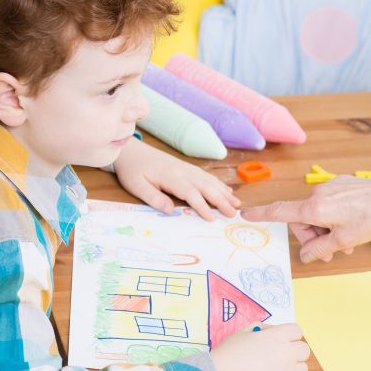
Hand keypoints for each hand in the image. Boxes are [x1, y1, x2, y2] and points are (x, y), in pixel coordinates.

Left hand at [114, 138, 239, 220]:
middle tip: (233, 213)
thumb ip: (153, 198)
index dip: (202, 206)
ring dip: (224, 192)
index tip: (212, 218)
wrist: (133, 151)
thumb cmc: (133, 170)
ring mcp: (187, 168)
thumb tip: (170, 210)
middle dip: (221, 200)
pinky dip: (219, 184)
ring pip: (209, 180)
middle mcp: (183, 171)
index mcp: (171, 177)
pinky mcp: (187, 167)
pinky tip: (227, 191)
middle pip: (206, 186)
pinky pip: (206, 176)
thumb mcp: (136, 186)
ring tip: (237, 203)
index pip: (191, 193)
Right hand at [211, 323, 309, 370]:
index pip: (298, 331)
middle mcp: (287, 353)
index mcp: (278, 336)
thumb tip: (272, 332)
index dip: (289, 335)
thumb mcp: (243, 331)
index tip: (281, 340)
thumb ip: (262, 328)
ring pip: (303, 369)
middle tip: (280, 356)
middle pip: (304, 350)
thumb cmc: (229, 353)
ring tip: (276, 370)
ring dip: (293, 368)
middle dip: (294, 351)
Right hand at [241, 176, 370, 262]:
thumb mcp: (344, 241)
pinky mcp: (343, 184)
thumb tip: (305, 256)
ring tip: (347, 243)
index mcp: (314, 208)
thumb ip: (320, 249)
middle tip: (332, 253)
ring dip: (326, 230)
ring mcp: (331, 187)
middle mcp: (318, 194)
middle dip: (313, 237)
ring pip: (318, 214)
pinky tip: (353, 227)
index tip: (245, 213)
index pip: (280, 211)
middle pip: (302, 220)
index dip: (261, 214)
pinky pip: (330, 204)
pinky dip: (335, 219)